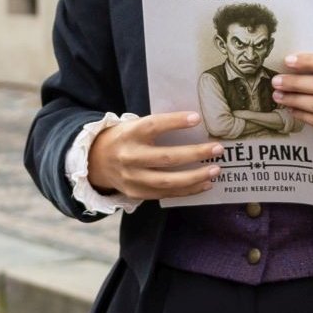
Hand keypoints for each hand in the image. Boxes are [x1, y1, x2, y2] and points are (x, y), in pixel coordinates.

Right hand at [84, 111, 219, 200]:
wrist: (96, 161)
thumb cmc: (125, 139)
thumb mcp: (133, 126)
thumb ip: (157, 126)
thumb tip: (194, 122)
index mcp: (128, 134)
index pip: (154, 126)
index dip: (175, 122)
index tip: (197, 118)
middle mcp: (129, 157)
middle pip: (165, 158)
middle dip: (194, 154)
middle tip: (217, 149)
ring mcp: (132, 178)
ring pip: (167, 181)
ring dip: (195, 177)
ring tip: (215, 170)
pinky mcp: (136, 193)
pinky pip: (166, 194)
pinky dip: (188, 190)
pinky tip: (204, 184)